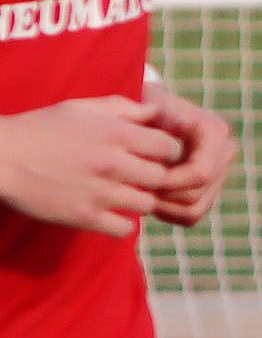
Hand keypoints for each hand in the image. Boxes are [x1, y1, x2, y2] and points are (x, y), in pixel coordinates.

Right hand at [0, 96, 180, 236]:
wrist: (0, 157)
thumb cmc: (41, 128)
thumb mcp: (81, 108)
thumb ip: (123, 108)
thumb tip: (156, 111)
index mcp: (114, 133)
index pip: (169, 147)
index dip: (166, 152)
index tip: (154, 155)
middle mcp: (112, 163)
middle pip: (163, 177)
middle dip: (157, 177)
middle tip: (141, 177)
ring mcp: (99, 192)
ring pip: (148, 204)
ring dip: (140, 200)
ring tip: (124, 194)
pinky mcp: (84, 217)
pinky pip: (125, 229)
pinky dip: (122, 224)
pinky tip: (110, 213)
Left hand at [142, 83, 237, 228]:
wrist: (139, 114)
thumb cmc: (134, 107)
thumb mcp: (140, 105)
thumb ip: (155, 111)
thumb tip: (177, 121)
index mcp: (214, 130)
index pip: (201, 173)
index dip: (169, 181)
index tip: (138, 177)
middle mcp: (225, 151)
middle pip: (196, 194)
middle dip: (163, 195)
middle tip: (132, 186)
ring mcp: (220, 173)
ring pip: (194, 209)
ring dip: (162, 205)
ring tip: (137, 191)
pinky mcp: (209, 191)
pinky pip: (190, 216)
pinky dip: (166, 212)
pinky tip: (147, 196)